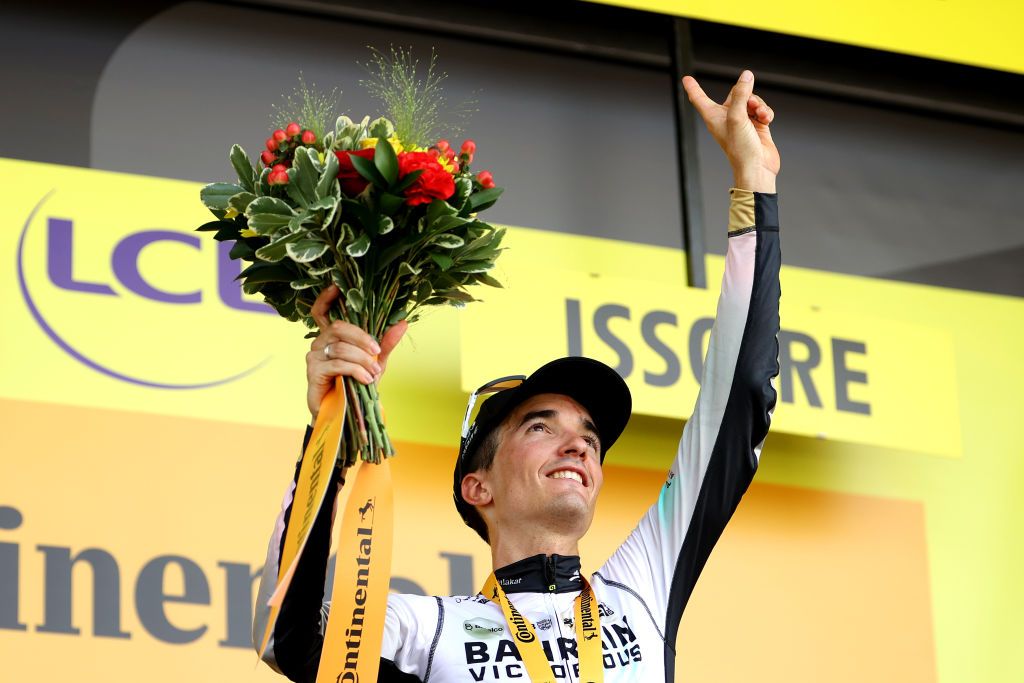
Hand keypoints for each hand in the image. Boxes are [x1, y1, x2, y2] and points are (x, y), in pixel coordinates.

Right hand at [305, 284, 407, 421]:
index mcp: (332, 336)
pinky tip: (366, 380)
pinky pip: (337, 364)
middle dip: (362, 338)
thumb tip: (403, 322)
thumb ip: (386, 343)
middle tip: (377, 351)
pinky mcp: (313, 372)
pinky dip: (356, 371)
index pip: (321, 311)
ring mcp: (314, 356)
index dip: (325, 298)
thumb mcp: (375, 362)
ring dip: (362, 359)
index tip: (335, 287)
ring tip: (374, 373)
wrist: (345, 413)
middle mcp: (320, 342)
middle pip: (338, 327)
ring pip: (341, 348)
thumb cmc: (356, 384)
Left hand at [682, 70, 779, 192]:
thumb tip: (746, 76)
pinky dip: (766, 112)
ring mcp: (742, 121)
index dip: (693, 87)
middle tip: (750, 102)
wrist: (758, 168)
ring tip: (760, 115)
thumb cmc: (741, 149)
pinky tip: (766, 119)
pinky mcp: (756, 125)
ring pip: (752, 100)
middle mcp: (727, 118)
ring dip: (759, 105)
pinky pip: (762, 109)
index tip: (686, 78)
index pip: (699, 98)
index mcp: (713, 117)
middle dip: (746, 94)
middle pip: (735, 94)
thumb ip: (741, 94)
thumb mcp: (738, 117)